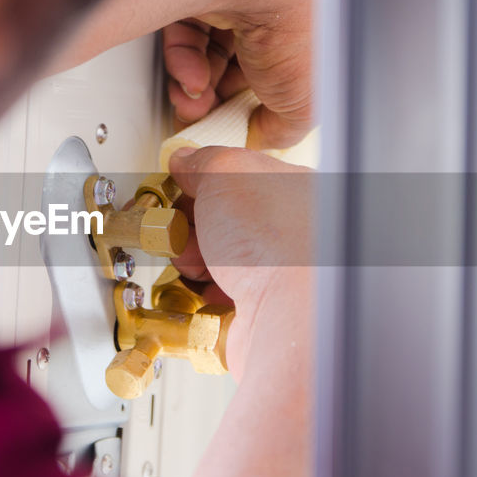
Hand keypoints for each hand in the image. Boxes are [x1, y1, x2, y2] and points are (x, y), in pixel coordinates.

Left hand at [159, 0, 314, 148]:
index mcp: (315, 19)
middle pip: (244, 60)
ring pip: (212, 47)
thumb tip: (264, 137)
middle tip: (209, 117)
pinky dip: (182, 60)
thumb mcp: (305, 102)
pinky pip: (188, 28)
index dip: (260, 102)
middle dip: (221, 97)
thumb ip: (285, 126)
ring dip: (197, 86)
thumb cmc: (299, 20)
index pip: (284, 71)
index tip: (241, 123)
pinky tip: (187, 80)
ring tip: (193, 103)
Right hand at [166, 145, 312, 381]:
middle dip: (194, 225)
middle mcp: (295, 234)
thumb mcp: (226, 172)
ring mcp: (280, 277)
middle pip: (228, 221)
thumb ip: (203, 161)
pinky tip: (198, 290)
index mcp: (299, 190)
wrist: (287, 316)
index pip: (243, 178)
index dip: (206, 182)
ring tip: (189, 263)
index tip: (180, 187)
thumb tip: (185, 162)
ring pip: (222, 262)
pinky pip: (219, 298)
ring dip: (195, 263)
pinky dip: (201, 296)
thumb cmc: (278, 243)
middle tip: (177, 227)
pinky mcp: (262, 313)